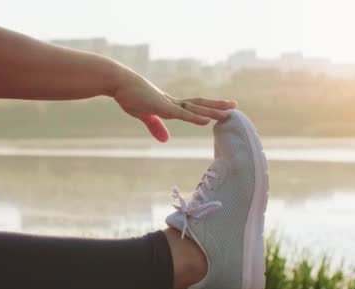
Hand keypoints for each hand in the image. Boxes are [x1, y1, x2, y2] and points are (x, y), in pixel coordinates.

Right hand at [113, 72, 237, 141]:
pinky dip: (195, 118)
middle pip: (199, 104)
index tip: (221, 108)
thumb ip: (155, 126)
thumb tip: (165, 139)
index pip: (193, 106)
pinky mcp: (162, 107)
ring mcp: (168, 103)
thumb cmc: (129, 95)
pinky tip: (207, 120)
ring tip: (229, 112)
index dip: (206, 108)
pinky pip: (182, 114)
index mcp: (169, 104)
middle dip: (216, 106)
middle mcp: (173, 102)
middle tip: (234, 106)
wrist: (119, 83)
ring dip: (212, 111)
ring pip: (195, 108)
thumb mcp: (143, 114)